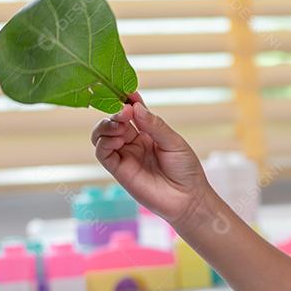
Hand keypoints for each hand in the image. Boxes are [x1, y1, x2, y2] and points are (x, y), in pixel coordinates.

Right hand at [90, 92, 211, 227]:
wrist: (188, 199)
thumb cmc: (186, 170)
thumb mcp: (173, 142)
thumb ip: (154, 125)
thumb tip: (135, 107)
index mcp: (148, 132)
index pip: (132, 111)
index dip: (127, 100)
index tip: (127, 91)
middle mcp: (134, 142)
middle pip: (113, 120)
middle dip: (115, 111)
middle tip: (124, 110)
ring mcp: (125, 155)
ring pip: (102, 135)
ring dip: (106, 125)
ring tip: (120, 123)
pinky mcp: (119, 171)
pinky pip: (102, 153)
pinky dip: (104, 142)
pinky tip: (118, 139)